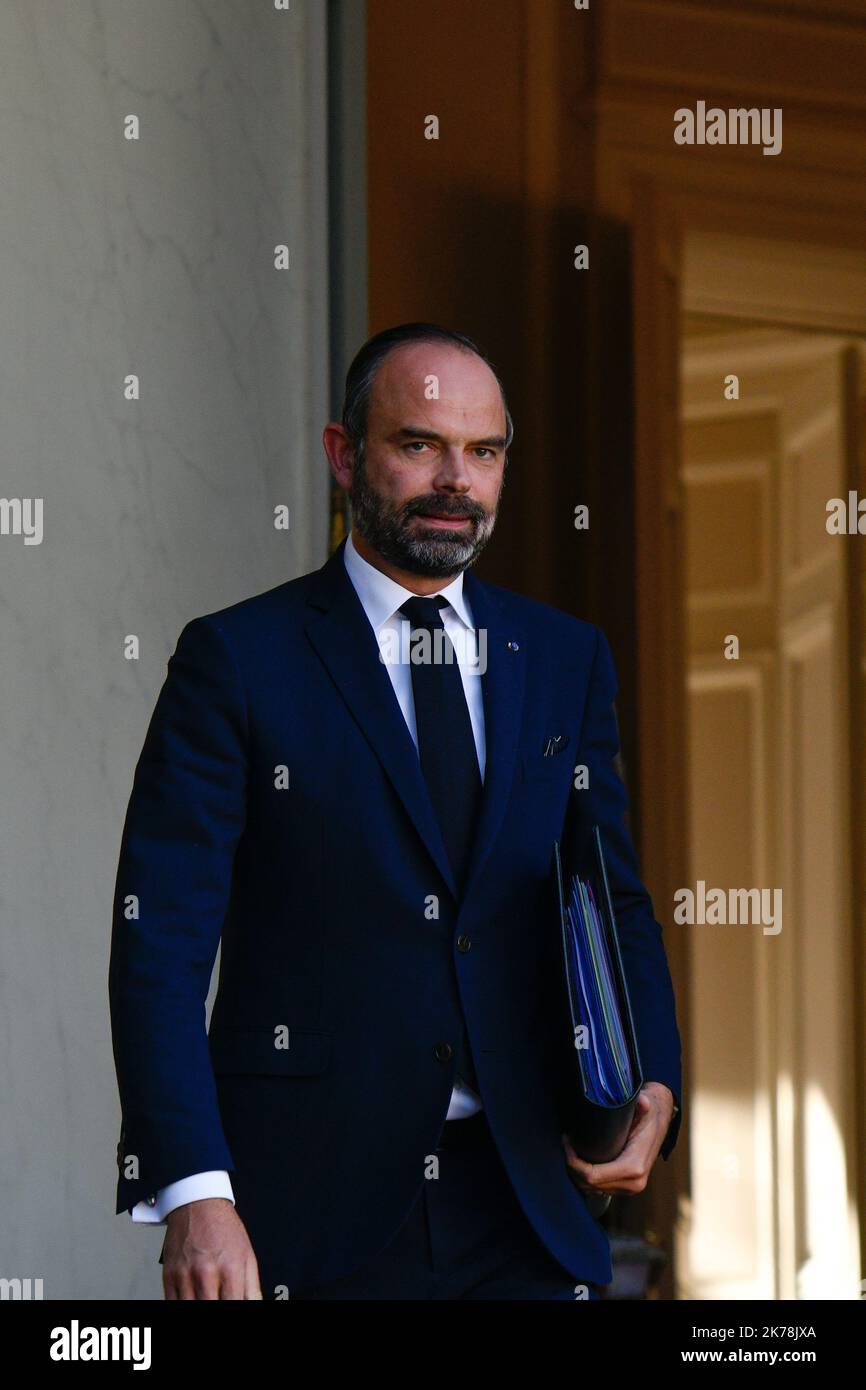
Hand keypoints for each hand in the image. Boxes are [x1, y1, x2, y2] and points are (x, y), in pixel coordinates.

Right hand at [162, 1198, 262, 1299]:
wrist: (199, 1204)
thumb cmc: (223, 1228)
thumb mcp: (248, 1255)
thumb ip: (252, 1288)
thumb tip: (255, 1306)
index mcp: (231, 1268)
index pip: (233, 1305)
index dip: (234, 1311)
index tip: (231, 1305)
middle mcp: (207, 1272)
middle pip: (209, 1309)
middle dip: (216, 1308)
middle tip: (217, 1300)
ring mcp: (185, 1275)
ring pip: (190, 1308)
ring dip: (198, 1305)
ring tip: (206, 1297)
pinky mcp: (169, 1275)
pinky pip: (172, 1303)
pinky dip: (182, 1305)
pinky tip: (192, 1298)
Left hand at [561, 1081, 675, 1198]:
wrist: (660, 1121)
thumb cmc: (648, 1114)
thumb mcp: (645, 1107)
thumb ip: (642, 1105)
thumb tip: (642, 1101)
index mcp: (634, 1167)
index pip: (592, 1176)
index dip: (574, 1162)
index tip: (567, 1142)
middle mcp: (633, 1183)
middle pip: (589, 1185)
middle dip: (573, 1167)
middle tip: (566, 1144)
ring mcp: (631, 1188)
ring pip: (593, 1190)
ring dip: (578, 1173)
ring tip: (572, 1150)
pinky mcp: (627, 1188)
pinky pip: (600, 1189)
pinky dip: (587, 1178)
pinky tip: (582, 1160)